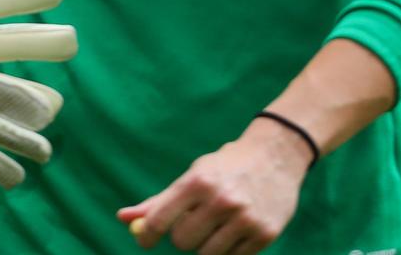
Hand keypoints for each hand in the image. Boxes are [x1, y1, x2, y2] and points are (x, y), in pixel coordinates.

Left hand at [116, 119, 311, 253]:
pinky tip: (235, 230)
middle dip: (182, 237)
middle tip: (192, 225)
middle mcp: (222, 200)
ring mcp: (245, 218)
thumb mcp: (193, 175)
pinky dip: (229, 250)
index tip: (145, 241)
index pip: (160, 220)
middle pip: (182, 242)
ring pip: (207, 254)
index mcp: (198, 182)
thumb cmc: (225, 168)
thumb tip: (123, 219)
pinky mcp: (265, 233)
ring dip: (205, 246)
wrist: (277, 156)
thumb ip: (159, 201)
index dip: (147, 235)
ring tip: (216, 225)